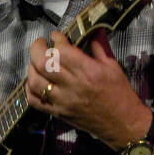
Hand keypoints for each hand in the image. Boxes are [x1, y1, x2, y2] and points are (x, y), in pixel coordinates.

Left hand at [25, 30, 150, 150]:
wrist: (123, 124)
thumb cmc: (120, 94)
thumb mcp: (113, 67)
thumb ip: (98, 48)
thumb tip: (91, 30)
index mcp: (88, 71)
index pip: (62, 51)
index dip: (55, 39)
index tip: (56, 36)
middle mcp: (73, 86)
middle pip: (43, 63)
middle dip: (37, 48)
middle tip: (41, 44)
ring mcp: (63, 101)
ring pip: (35, 81)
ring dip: (31, 67)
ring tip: (36, 61)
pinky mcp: (59, 113)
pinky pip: (35, 101)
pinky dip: (29, 89)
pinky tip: (34, 80)